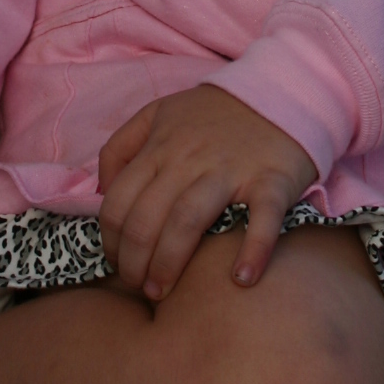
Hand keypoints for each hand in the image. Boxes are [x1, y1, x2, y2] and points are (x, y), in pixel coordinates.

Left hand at [98, 85, 315, 301]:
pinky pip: (262, 218)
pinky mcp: (271, 180)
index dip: (111, 242)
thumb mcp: (159, 113)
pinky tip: (241, 279)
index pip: (118, 202)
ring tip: (162, 293)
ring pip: (187, 221)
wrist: (282, 90)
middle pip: (146, 218)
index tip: (118, 264)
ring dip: (169, 264)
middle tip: (139, 287)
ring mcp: (230, 170)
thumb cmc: (215, 113)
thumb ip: (123, 145)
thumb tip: (101, 190)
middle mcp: (188, 160)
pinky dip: (253, 250)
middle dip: (134, 262)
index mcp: (160, 147)